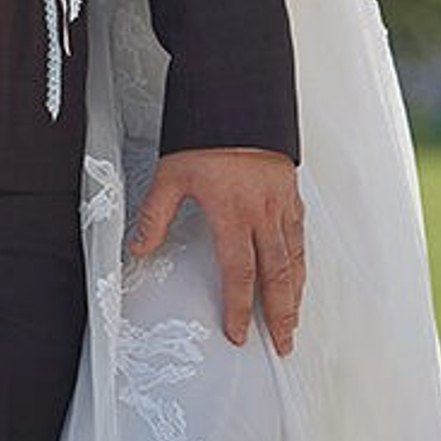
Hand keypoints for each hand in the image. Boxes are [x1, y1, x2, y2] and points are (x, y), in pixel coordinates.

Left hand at [130, 148, 304, 351]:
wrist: (238, 98)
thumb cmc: (207, 134)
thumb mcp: (171, 174)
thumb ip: (155, 215)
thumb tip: (138, 247)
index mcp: (233, 213)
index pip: (239, 274)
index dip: (239, 308)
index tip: (238, 333)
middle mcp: (262, 213)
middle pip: (276, 276)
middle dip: (279, 314)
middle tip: (283, 342)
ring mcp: (281, 203)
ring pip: (294, 258)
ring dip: (295, 293)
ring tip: (293, 318)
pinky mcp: (291, 192)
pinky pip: (300, 234)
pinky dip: (302, 259)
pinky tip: (299, 271)